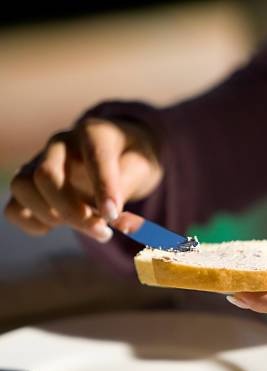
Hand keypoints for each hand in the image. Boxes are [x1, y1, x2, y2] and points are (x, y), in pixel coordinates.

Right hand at [4, 117, 162, 241]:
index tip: (113, 216)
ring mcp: (39, 161)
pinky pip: (14, 207)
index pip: (94, 157)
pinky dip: (33, 223)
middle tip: (103, 231)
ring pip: (22, 187)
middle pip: (46, 175)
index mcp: (94, 132)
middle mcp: (61, 143)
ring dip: (51, 216)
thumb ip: (127, 189)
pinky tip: (59, 225)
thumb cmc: (131, 160)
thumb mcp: (142, 168)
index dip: (103, 188)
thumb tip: (114, 221)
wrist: (118, 155)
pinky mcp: (30, 184)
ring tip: (84, 226)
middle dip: (73, 211)